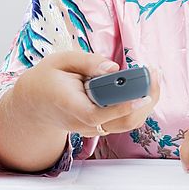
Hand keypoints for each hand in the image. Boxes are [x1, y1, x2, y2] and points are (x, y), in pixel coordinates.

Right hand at [14, 50, 160, 137]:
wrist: (34, 105)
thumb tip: (114, 68)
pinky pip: (125, 121)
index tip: (142, 96)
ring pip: (127, 123)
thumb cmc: (48, 79)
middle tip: (154, 74)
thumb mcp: (61, 61)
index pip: (97, 114)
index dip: (121, 108)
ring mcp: (93, 128)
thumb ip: (87, 62)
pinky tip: (145, 85)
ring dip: (146, 102)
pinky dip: (140, 105)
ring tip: (153, 76)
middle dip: (144, 99)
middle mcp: (83, 122)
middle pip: (121, 122)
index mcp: (69, 105)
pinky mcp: (101, 127)